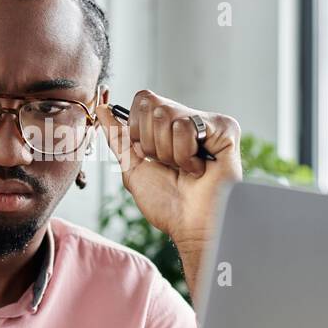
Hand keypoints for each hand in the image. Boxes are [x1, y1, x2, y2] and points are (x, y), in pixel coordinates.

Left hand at [94, 90, 241, 296]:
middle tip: (171, 166)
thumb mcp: (133, 167)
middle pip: (151, 104)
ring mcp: (209, 123)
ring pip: (167, 116)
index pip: (143, 101)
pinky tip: (199, 169)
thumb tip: (101, 108)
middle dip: (150, 144)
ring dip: (169, 154)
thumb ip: (118, 137)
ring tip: (186, 170)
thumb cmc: (167, 205)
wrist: (188, 227)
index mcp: (169, 126)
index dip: (136, 131)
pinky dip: (184, 155)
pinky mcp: (225, 129)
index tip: (151, 157)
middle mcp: (190, 119)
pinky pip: (186, 127)